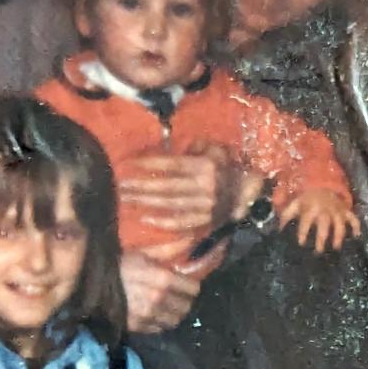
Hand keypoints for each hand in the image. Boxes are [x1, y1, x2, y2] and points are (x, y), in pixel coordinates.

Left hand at [117, 149, 241, 233]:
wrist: (246, 193)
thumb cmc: (225, 167)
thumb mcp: (215, 149)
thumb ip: (195, 146)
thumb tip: (170, 146)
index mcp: (205, 167)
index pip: (171, 165)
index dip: (149, 164)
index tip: (129, 164)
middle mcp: (204, 187)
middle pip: (166, 186)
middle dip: (141, 186)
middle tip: (120, 185)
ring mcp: (204, 207)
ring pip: (170, 204)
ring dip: (146, 202)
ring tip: (126, 199)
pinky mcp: (204, 222)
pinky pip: (181, 222)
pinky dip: (162, 221)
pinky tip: (145, 218)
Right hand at [120, 248, 203, 332]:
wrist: (90, 282)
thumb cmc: (118, 264)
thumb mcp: (142, 254)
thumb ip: (166, 254)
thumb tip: (187, 243)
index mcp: (163, 278)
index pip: (193, 289)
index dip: (191, 287)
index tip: (187, 286)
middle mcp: (160, 299)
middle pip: (186, 307)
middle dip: (184, 301)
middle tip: (178, 298)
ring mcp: (149, 315)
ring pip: (174, 321)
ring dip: (173, 314)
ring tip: (168, 309)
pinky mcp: (138, 327)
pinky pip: (158, 329)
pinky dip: (159, 323)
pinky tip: (154, 316)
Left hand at [278, 190, 360, 253]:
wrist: (322, 184)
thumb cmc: (307, 198)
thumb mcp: (295, 204)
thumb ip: (287, 215)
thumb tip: (279, 229)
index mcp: (311, 208)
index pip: (306, 222)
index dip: (303, 232)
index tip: (301, 244)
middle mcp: (325, 210)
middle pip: (324, 225)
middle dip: (322, 238)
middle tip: (319, 252)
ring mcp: (337, 211)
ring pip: (340, 224)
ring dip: (339, 236)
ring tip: (336, 248)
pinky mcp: (345, 211)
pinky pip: (353, 218)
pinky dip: (356, 226)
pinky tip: (357, 236)